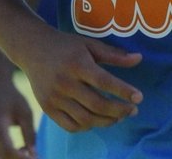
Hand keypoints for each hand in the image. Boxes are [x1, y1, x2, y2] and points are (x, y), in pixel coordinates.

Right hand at [0, 72, 37, 157]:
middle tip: (36, 156)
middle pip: (3, 157)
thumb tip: (34, 153)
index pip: (9, 150)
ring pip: (0, 157)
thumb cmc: (13, 97)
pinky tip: (23, 148)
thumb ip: (29, 133)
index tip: (36, 157)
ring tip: (30, 151)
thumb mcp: (25, 112)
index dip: (22, 158)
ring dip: (15, 158)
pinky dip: (10, 155)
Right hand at [20, 30, 143, 133]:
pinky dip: (87, 126)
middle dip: (119, 110)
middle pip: (96, 104)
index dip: (123, 91)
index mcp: (77, 64)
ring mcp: (54, 97)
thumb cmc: (66, 45)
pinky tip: (97, 120)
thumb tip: (139, 59)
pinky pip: (70, 125)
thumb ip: (114, 54)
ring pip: (85, 119)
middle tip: (133, 110)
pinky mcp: (47, 108)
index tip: (139, 97)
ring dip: (106, 121)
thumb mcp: (90, 44)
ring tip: (119, 117)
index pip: (104, 82)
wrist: (32, 49)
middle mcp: (64, 82)